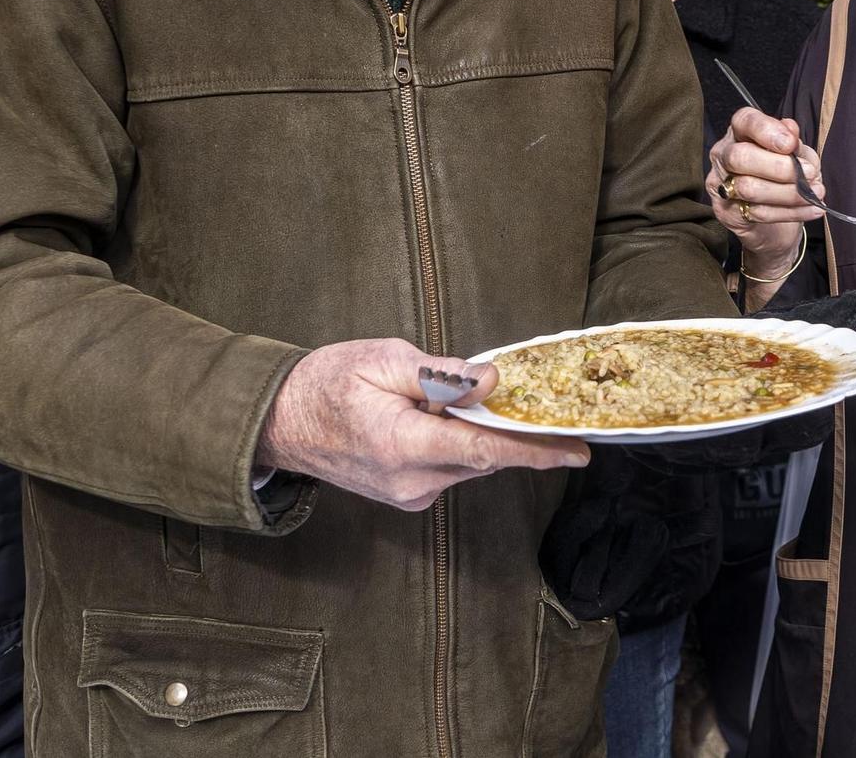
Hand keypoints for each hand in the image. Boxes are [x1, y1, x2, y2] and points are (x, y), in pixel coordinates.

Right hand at [256, 338, 588, 510]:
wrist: (279, 423)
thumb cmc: (325, 384)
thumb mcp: (382, 359)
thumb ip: (441, 374)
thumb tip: (492, 382)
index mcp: (403, 445)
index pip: (484, 449)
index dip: (536, 449)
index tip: (577, 450)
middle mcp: (410, 482)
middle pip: (485, 456)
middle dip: (518, 432)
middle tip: (552, 410)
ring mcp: (408, 495)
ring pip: (470, 462)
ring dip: (485, 433)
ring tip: (481, 400)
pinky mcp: (407, 496)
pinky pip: (452, 467)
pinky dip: (463, 443)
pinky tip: (451, 417)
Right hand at [706, 107, 824, 284]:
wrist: (775, 219)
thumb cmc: (784, 177)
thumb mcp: (797, 155)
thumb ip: (794, 143)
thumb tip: (791, 130)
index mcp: (741, 132)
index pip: (745, 121)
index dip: (767, 130)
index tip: (790, 143)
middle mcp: (724, 155)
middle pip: (740, 156)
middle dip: (778, 167)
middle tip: (809, 173)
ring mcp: (721, 184)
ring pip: (749, 188)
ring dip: (789, 192)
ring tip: (815, 193)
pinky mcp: (726, 212)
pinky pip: (758, 212)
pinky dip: (790, 212)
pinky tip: (811, 209)